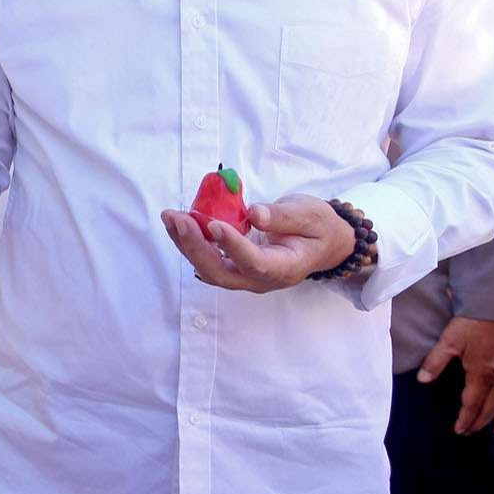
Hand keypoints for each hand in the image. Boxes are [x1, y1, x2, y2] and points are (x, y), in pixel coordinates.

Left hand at [161, 195, 355, 292]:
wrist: (322, 242)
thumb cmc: (319, 227)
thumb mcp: (311, 215)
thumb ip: (283, 216)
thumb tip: (255, 214)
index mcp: (286, 267)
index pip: (255, 262)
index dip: (233, 246)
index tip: (213, 224)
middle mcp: (262, 279)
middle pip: (221, 273)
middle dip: (196, 247)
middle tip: (178, 218)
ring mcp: (245, 276)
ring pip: (209, 268)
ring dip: (186, 243)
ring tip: (170, 216)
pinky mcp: (234, 266)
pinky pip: (208, 259)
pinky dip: (190, 241)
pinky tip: (177, 220)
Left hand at [419, 316, 493, 434]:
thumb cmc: (470, 322)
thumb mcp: (448, 341)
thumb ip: (435, 362)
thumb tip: (422, 380)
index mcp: (482, 374)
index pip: (472, 404)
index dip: (465, 419)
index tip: (459, 430)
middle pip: (491, 406)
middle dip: (479, 422)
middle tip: (470, 432)